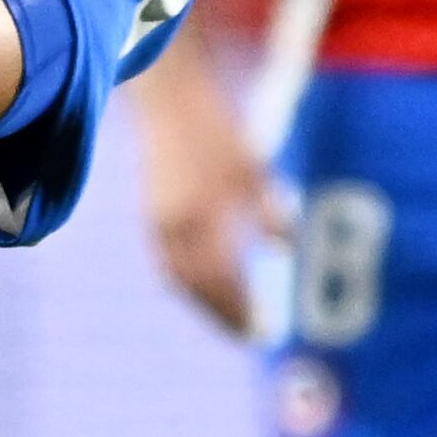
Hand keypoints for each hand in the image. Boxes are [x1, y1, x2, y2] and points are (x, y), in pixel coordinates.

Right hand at [135, 76, 278, 340]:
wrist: (167, 101)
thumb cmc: (218, 134)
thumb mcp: (255, 171)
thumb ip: (272, 214)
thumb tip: (284, 252)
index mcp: (202, 222)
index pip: (224, 283)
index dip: (243, 310)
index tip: (266, 334)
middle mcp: (174, 230)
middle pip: (198, 289)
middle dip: (223, 315)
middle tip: (251, 335)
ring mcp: (157, 223)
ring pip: (179, 279)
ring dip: (204, 303)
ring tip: (230, 317)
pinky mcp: (151, 215)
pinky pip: (169, 263)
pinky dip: (189, 282)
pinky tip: (206, 284)